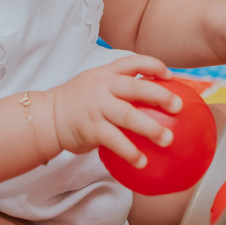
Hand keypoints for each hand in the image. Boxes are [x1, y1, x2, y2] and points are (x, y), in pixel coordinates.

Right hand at [42, 55, 178, 168]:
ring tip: (168, 139)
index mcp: (105, 74)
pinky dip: (130, 152)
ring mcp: (96, 107)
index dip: (152, 65)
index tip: (169, 75)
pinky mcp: (91, 128)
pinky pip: (115, 140)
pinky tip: (142, 162)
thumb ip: (118, 88)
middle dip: (160, 95)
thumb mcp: (95, 85)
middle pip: (136, 87)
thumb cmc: (77, 103)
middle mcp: (102, 87)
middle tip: (178, 107)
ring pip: (128, 115)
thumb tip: (151, 99)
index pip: (132, 62)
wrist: (47, 117)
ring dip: (150, 128)